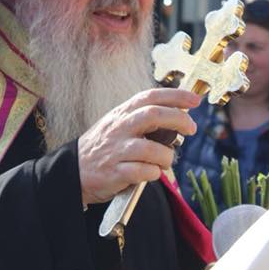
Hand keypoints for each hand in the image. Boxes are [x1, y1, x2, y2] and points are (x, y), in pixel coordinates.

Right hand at [77, 88, 199, 205]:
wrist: (74, 170)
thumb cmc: (104, 146)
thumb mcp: (119, 124)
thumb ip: (143, 118)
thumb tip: (178, 114)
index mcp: (122, 113)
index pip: (150, 96)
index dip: (175, 96)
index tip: (194, 100)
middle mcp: (120, 128)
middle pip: (153, 115)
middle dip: (178, 119)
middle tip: (191, 128)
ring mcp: (116, 150)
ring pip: (150, 149)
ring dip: (166, 156)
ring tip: (165, 161)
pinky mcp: (115, 172)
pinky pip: (142, 172)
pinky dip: (153, 173)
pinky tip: (151, 173)